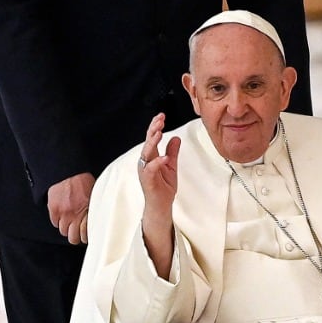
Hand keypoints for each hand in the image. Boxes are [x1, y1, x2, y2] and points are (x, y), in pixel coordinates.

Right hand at [47, 172, 94, 244]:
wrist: (68, 170)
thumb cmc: (83, 180)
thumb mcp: (95, 195)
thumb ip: (95, 210)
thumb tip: (98, 221)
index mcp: (88, 212)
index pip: (86, 235)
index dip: (86, 237)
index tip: (86, 235)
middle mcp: (76, 215)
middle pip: (73, 238)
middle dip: (76, 236)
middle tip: (77, 231)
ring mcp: (64, 213)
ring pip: (63, 231)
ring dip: (67, 228)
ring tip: (70, 222)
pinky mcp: (54, 209)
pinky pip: (54, 223)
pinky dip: (58, 221)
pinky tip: (62, 215)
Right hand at [138, 113, 180, 274]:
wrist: (161, 207)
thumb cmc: (164, 188)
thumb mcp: (171, 166)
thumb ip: (172, 152)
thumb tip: (175, 137)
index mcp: (151, 157)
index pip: (152, 138)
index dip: (155, 126)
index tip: (162, 115)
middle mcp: (145, 162)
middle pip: (148, 142)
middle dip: (153, 129)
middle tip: (160, 119)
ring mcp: (145, 171)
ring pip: (146, 153)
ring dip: (152, 142)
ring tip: (159, 133)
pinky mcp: (147, 181)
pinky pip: (151, 169)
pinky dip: (157, 162)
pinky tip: (164, 157)